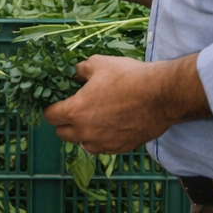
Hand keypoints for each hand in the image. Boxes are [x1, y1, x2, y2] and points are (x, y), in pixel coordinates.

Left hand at [44, 53, 210, 153]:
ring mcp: (104, 143)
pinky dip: (102, 139)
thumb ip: (80, 70)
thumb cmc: (128, 77)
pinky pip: (103, 148)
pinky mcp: (121, 149)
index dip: (52, 107)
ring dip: (83, 134)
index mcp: (75, 111)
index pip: (50, 116)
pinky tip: (111, 126)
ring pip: (83, 144)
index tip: (58, 102)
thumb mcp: (98, 64)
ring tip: (94, 120)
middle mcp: (86, 132)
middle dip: (64, 122)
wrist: (161, 95)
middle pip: (62, 134)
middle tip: (74, 110)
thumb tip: (73, 74)